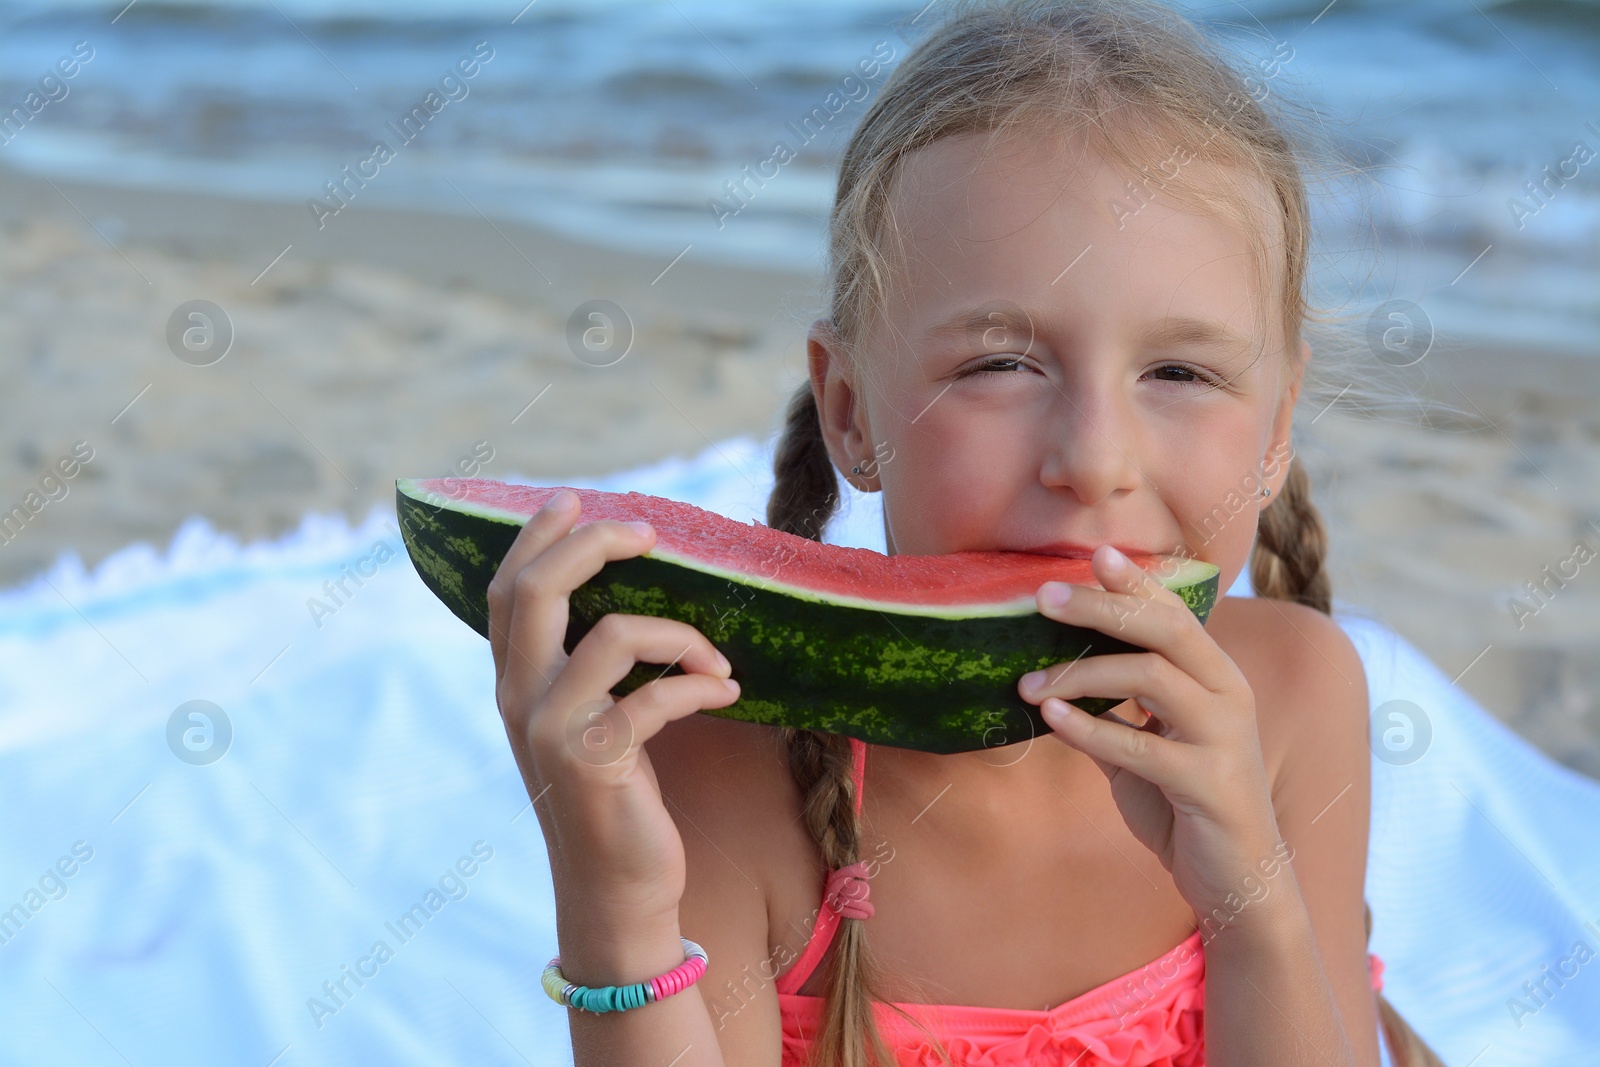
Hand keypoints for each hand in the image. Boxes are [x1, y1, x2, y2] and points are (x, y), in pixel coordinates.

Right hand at [486, 489, 741, 925]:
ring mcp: (552, 731)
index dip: (536, 538)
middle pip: (534, 591)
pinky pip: (655, 697)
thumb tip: (625, 597)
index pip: (507, 590)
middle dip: (593, 545)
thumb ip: (586, 667)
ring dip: (681, 635)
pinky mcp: (596, 763)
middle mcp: (519, 700)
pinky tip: (727, 692)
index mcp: (515, 683)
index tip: (574, 500)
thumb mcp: (587, 723)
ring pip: (609, 636)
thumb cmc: (615, 797)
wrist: (615, 888)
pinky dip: (700, 686)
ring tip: (717, 660)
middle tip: (650, 533)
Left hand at [1016, 545, 1283, 925]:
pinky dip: (1092, 729)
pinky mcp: (1209, 785)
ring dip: (1082, 672)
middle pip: (1167, 630)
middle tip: (1044, 598)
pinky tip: (1052, 720)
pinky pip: (1143, 746)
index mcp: (1216, 678)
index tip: (1095, 553)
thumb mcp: (1142, 750)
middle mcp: (1228, 696)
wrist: (1236, 881)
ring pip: (1153, 677)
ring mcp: (1224, 738)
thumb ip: (1110, 712)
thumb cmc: (1186, 807)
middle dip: (1104, 606)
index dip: (1138, 581)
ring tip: (1027, 683)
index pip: (1176, 613)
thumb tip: (1048, 680)